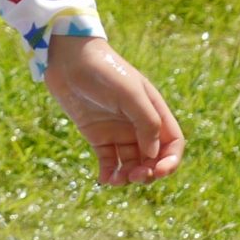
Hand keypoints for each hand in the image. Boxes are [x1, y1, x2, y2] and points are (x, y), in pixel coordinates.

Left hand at [43, 35, 183, 186]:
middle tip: (134, 176)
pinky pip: (108, 160)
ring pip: (131, 163)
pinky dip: (108, 173)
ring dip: (128, 176)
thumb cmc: (104, 71)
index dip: (170, 161)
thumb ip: (147, 122)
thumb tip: (153, 154)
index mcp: (154, 112)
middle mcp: (138, 124)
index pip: (172, 144)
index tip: (158, 171)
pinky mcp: (97, 135)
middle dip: (148, 172)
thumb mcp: (130, 94)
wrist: (68, 59)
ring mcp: (118, 130)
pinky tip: (104, 180)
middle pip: (152, 158)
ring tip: (117, 180)